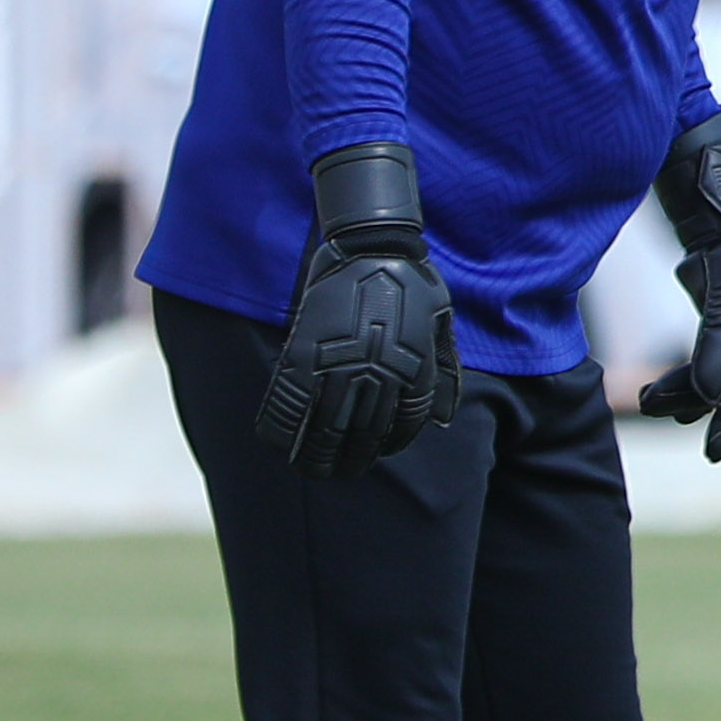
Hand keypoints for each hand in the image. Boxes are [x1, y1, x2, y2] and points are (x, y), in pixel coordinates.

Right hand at [258, 145, 455, 478]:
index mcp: (413, 371)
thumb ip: (442, 371)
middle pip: (361, 436)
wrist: (373, 248)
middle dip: (349, 461)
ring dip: (316, 455)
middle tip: (338, 472)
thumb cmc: (412, 285)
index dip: (389, 444)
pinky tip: (278, 442)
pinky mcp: (304, 354)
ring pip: (325, 428)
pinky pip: (288, 403)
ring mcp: (339, 366)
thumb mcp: (443, 326)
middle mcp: (377, 375)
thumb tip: (442, 416)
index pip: (403, 425)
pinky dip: (280, 427)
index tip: (378, 452)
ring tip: (311, 469)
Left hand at [635, 119, 720, 463]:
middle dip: (692, 406)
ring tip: (644, 398)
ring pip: (713, 384)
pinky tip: (658, 392)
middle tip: (650, 407)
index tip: (710, 452)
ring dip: (680, 394)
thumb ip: (717, 346)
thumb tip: (709, 398)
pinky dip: (681, 382)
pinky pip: (704, 370)